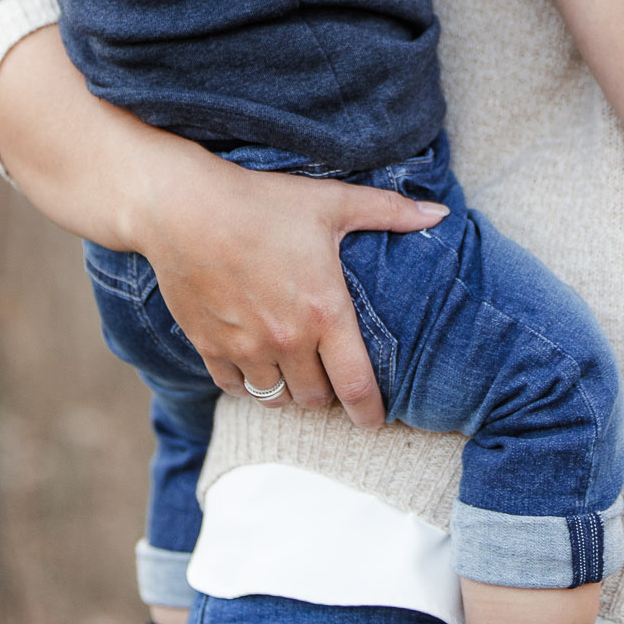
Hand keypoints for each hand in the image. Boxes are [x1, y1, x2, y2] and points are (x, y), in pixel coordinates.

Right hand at [133, 148, 447, 426]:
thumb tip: (439, 213)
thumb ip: (389, 211)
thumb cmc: (261, 202)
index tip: (375, 422)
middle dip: (328, 393)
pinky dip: (250, 385)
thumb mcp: (331, 202)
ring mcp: (245, 349)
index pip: (356, 386)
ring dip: (290, 391)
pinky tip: (256, 363)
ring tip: (296, 370)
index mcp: (324, 313)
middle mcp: (286, 341)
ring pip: (277, 399)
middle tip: (331, 376)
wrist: (183, 208)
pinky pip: (236, 389)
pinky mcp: (210, 347)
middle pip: (316, 398)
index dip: (370, 412)